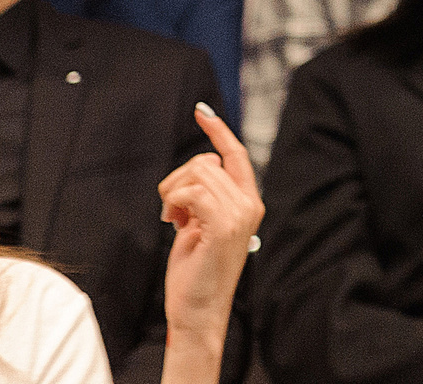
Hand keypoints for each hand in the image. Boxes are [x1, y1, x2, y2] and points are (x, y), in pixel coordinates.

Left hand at [159, 102, 263, 375]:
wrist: (197, 310)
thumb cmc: (195, 272)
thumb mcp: (202, 225)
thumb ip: (206, 197)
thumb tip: (199, 169)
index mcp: (248, 201)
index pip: (235, 155)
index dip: (218, 131)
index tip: (201, 112)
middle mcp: (250, 203)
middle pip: (206, 162)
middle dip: (178, 182)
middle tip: (172, 213)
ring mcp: (240, 214)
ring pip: (197, 175)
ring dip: (173, 195)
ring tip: (174, 221)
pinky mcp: (225, 225)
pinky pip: (192, 191)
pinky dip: (176, 202)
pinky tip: (174, 223)